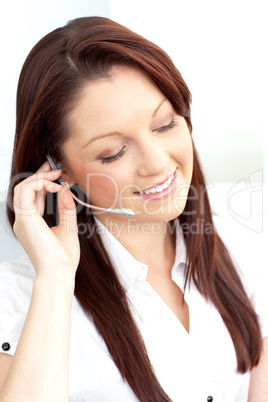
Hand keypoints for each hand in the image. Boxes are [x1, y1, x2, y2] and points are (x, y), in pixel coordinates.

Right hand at [12, 161, 79, 278]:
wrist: (60, 272)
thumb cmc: (63, 257)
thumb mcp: (68, 226)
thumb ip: (66, 207)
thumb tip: (65, 189)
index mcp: (32, 224)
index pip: (33, 197)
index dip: (43, 182)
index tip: (57, 173)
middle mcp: (24, 221)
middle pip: (26, 190)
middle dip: (40, 175)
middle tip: (55, 166)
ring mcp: (22, 220)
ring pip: (22, 187)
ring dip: (39, 177)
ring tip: (56, 174)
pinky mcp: (25, 219)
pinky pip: (25, 192)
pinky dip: (39, 184)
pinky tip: (55, 185)